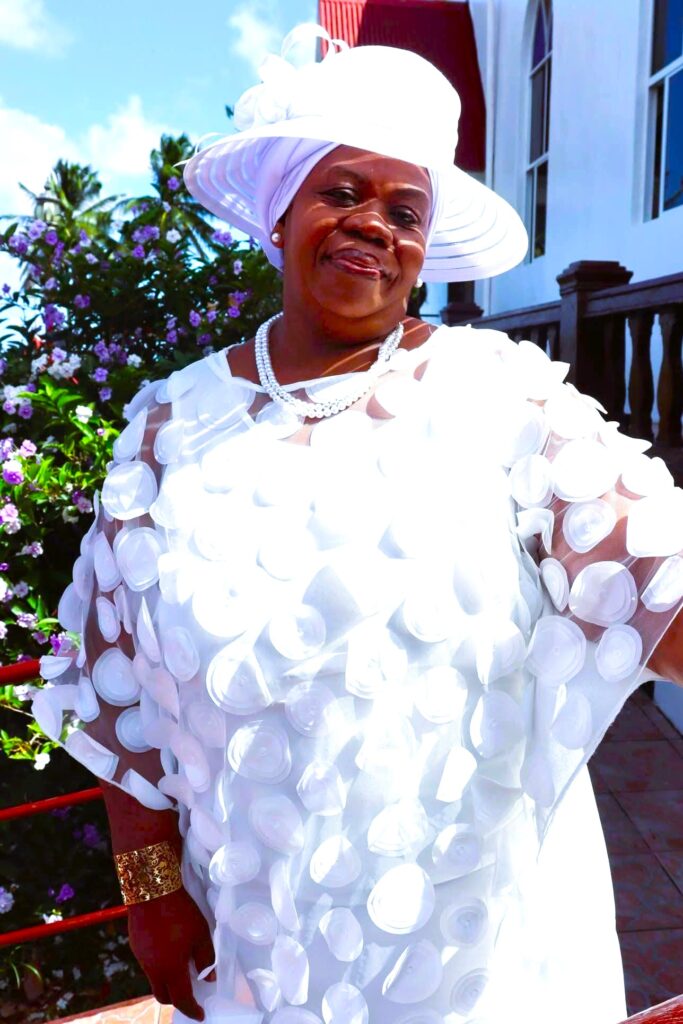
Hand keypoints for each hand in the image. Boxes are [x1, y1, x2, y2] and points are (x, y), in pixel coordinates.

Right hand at [127, 886, 214, 1020]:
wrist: (152, 891)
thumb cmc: (180, 912)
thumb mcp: (201, 934)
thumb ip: (206, 958)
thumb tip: (208, 977)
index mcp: (171, 969)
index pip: (182, 999)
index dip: (192, 1010)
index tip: (200, 1015)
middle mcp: (153, 969)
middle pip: (163, 995)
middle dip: (177, 999)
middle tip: (190, 993)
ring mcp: (142, 958)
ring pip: (154, 980)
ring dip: (167, 981)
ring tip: (181, 968)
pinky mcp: (136, 947)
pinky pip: (148, 965)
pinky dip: (159, 966)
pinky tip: (168, 951)